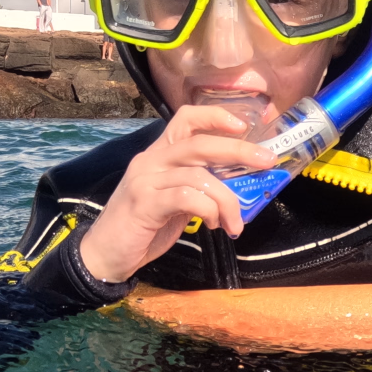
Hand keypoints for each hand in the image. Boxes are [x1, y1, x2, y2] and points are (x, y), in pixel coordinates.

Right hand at [78, 105, 274, 284]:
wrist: (104, 255)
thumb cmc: (143, 228)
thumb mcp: (174, 202)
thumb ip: (198, 188)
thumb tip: (240, 186)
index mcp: (159, 155)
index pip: (185, 118)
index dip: (215, 116)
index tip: (243, 125)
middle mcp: (151, 160)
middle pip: (199, 143)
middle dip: (238, 149)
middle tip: (267, 162)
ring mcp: (145, 180)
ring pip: (198, 175)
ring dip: (226, 199)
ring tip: (234, 222)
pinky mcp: (144, 203)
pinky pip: (187, 198)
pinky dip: (208, 210)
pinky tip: (212, 225)